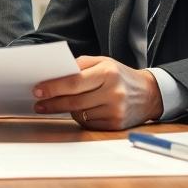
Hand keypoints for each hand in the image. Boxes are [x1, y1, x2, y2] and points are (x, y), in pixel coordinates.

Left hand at [32, 56, 162, 129]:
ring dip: (66, 110)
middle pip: (74, 101)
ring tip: (58, 105)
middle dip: (53, 103)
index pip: (74, 82)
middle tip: (38, 104)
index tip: (37, 90)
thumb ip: (80, 65)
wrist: (149, 94)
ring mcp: (115, 111)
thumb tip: (56, 74)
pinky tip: (79, 111)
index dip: (53, 87)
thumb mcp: (104, 62)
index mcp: (108, 73)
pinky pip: (89, 124)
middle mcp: (113, 92)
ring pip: (80, 114)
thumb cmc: (120, 75)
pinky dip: (80, 118)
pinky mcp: (116, 125)